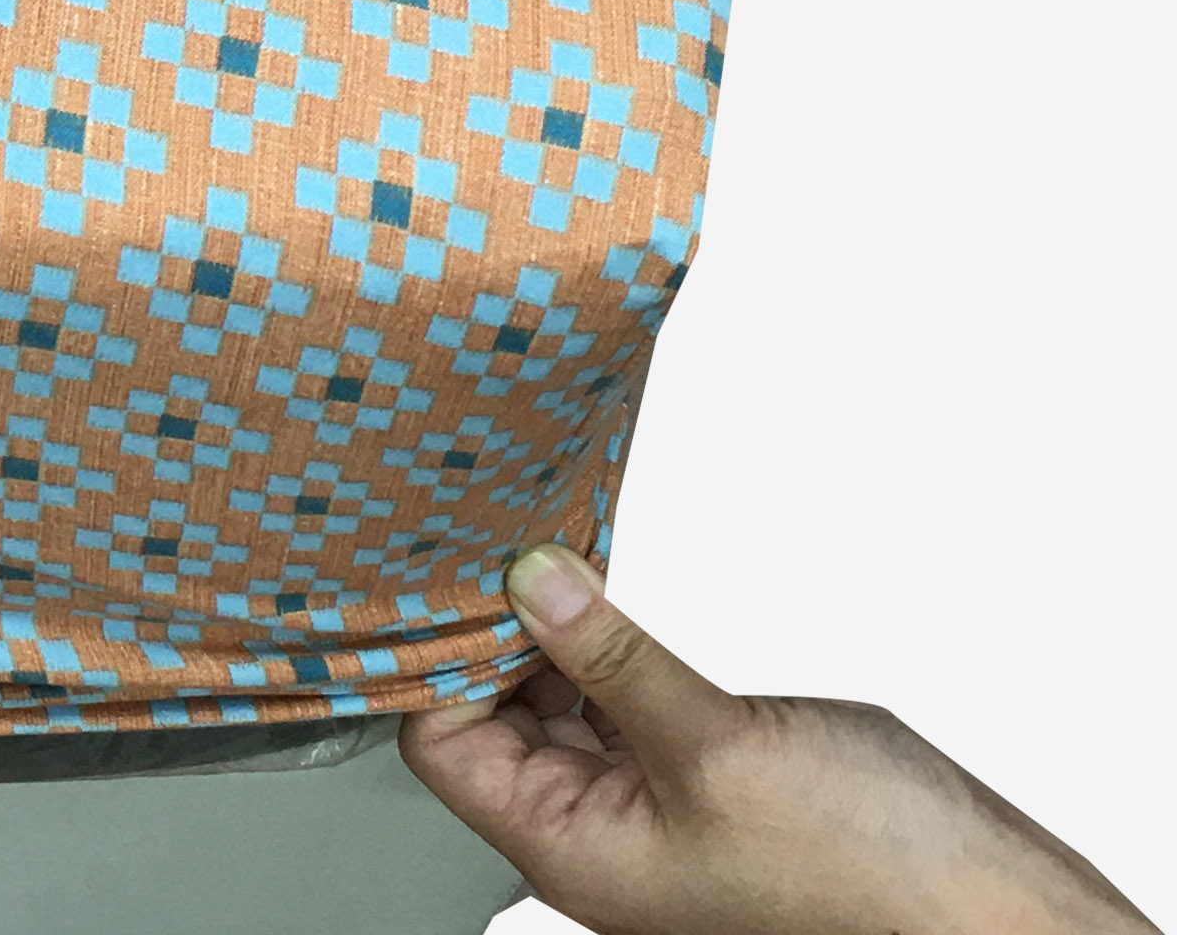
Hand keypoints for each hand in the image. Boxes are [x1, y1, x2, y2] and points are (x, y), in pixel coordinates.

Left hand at [399, 545, 1158, 934]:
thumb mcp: (717, 746)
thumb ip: (610, 658)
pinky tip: (595, 589)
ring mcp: (647, 812)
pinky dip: (595, 648)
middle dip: (484, 627)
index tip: (437, 561)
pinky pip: (613, 708)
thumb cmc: (871, 875)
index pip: (444, 742)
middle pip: (488, 719)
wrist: (996, 917)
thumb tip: (523, 579)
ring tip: (534, 544)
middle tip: (482, 530)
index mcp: (573, 852)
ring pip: (551, 707)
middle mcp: (596, 838)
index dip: (432, 650)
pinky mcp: (697, 782)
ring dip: (540, 630)